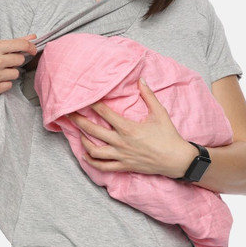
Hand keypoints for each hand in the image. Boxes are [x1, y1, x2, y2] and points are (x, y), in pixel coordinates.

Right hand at [0, 35, 36, 101]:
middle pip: (20, 60)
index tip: (32, 51)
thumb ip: (12, 43)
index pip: (22, 45)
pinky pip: (9, 85)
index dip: (31, 47)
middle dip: (14, 62)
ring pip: (16, 73)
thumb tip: (34, 37)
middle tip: (2, 63)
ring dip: (9, 74)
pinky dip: (3, 84)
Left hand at [69, 78, 196, 177]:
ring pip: (94, 151)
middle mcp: (121, 142)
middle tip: (69, 114)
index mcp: (128, 128)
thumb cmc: (169, 136)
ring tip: (78, 133)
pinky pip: (102, 166)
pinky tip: (86, 155)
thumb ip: (148, 96)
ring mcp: (121, 156)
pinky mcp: (123, 166)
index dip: (91, 104)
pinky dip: (91, 162)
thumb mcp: (160, 113)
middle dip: (78, 121)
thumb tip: (141, 80)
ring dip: (83, 141)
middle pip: (92, 131)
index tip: (83, 97)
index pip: (104, 113)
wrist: (176, 160)